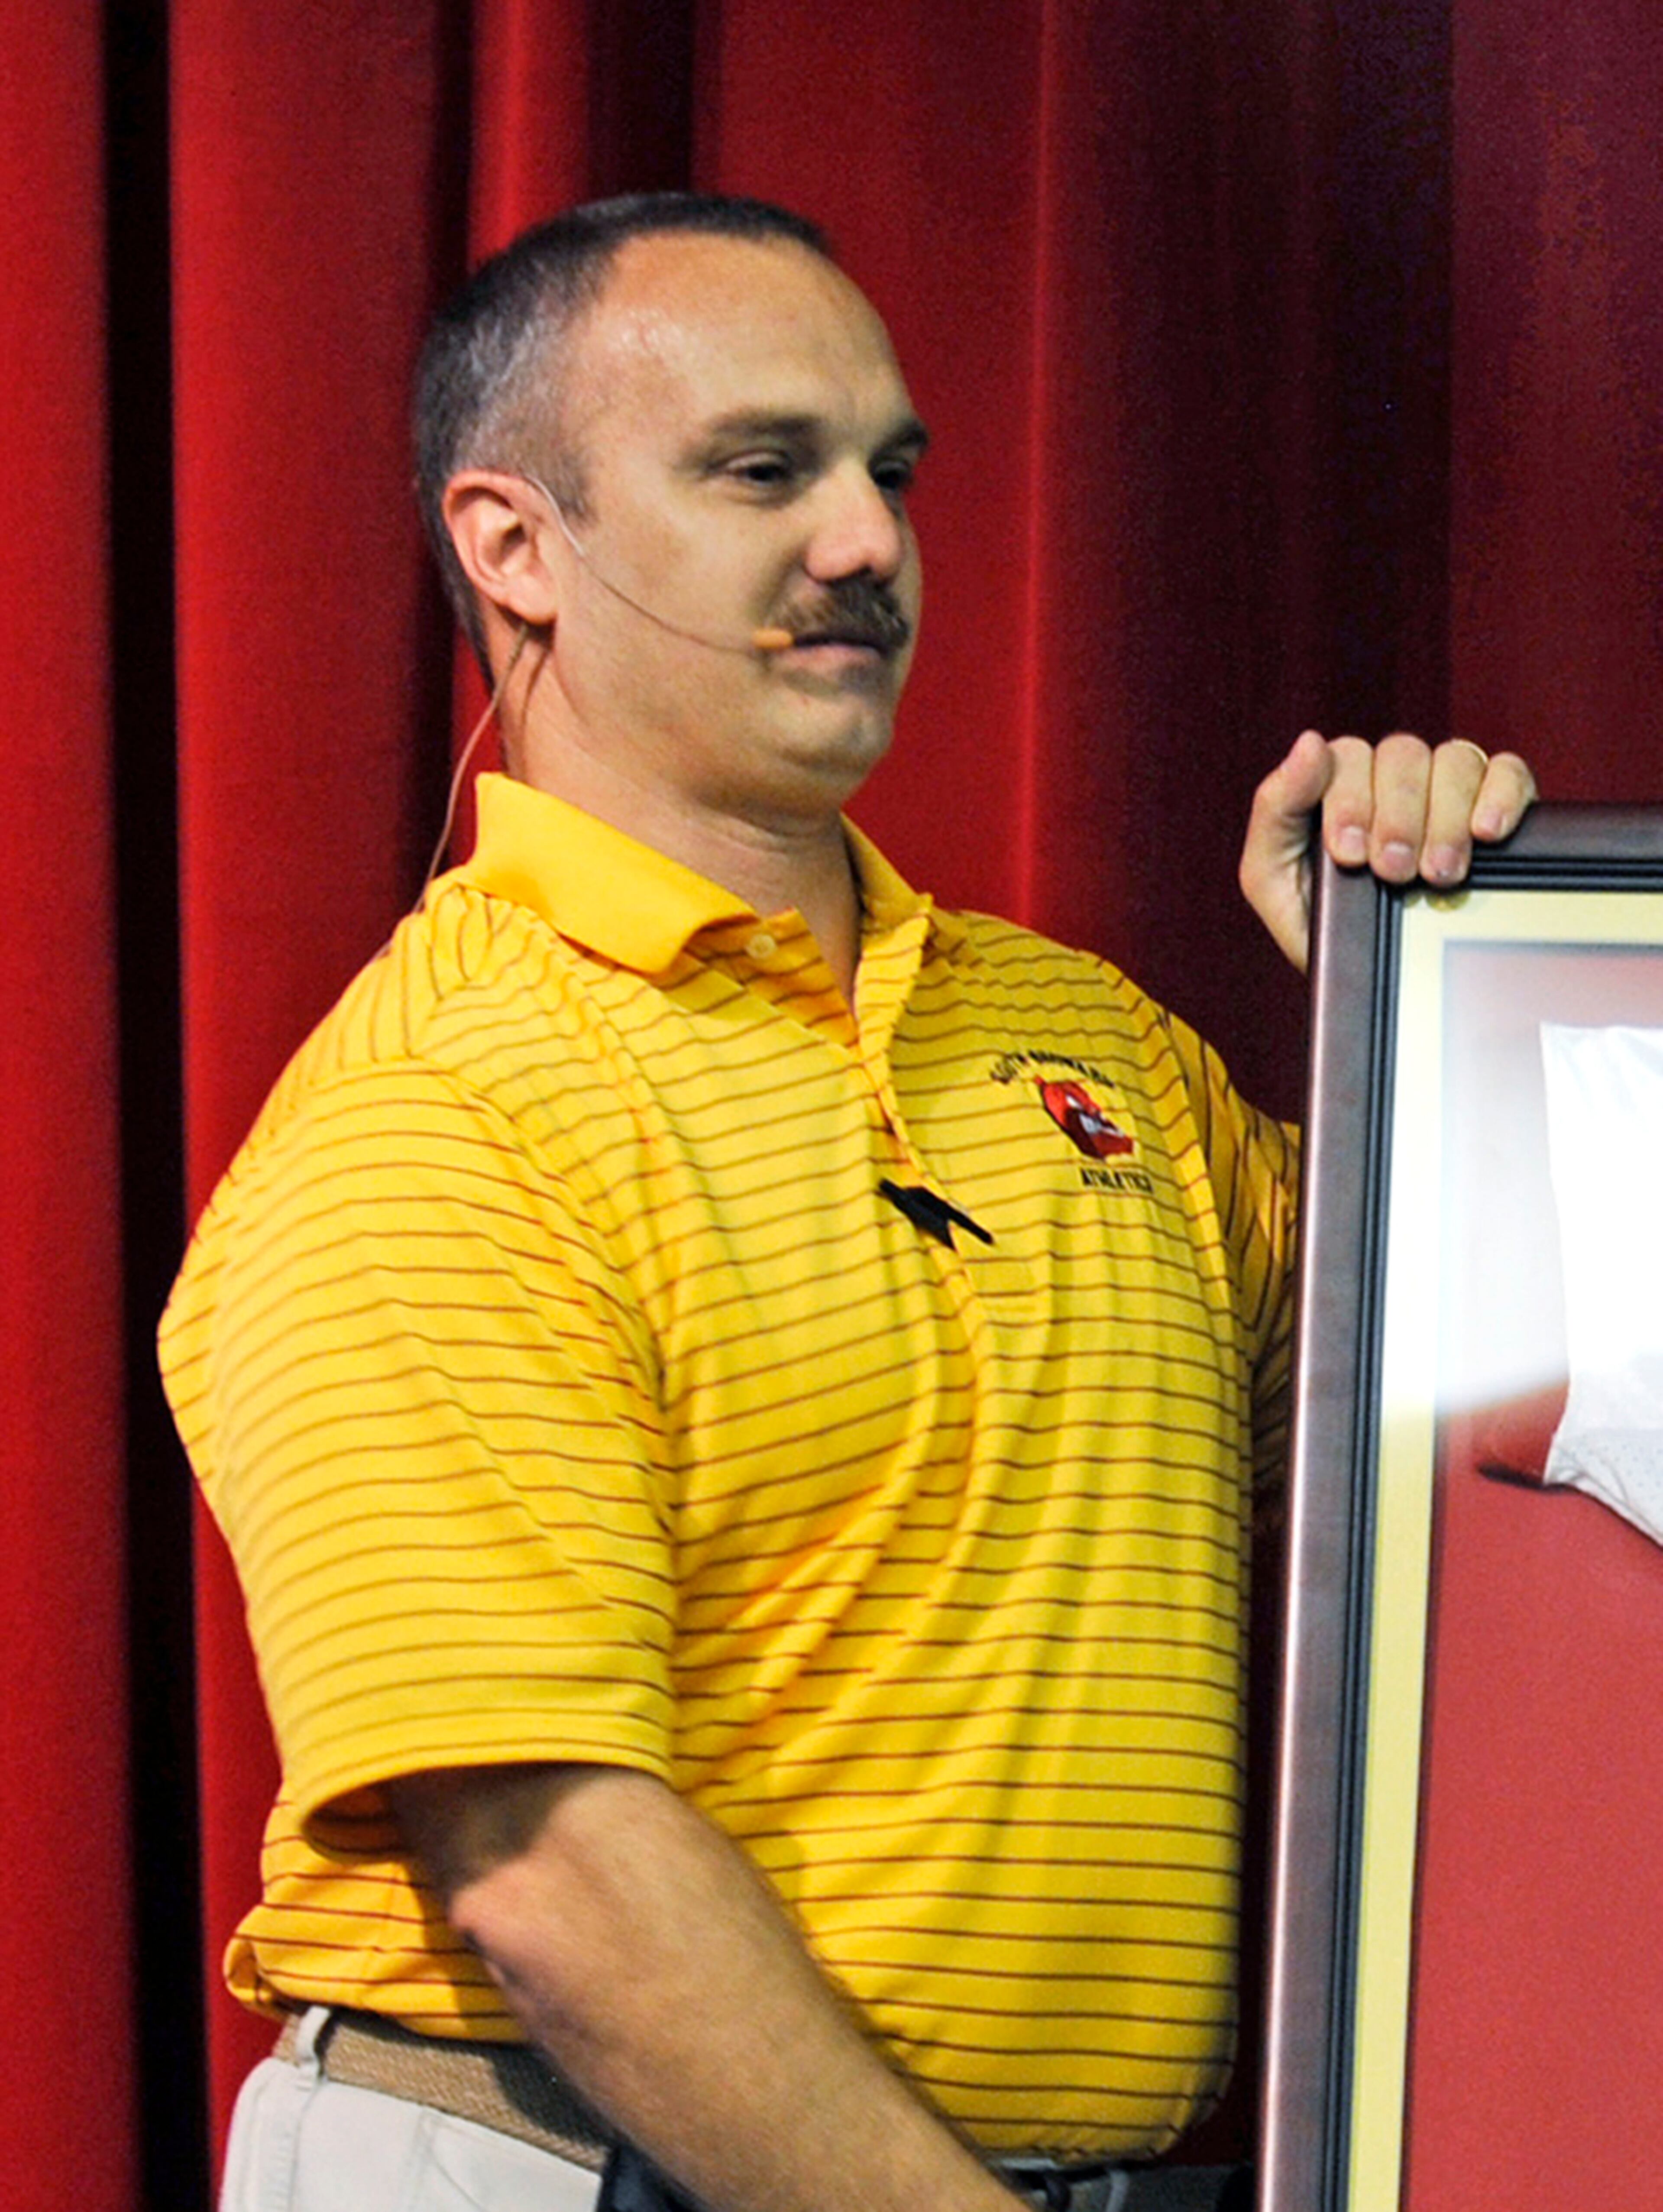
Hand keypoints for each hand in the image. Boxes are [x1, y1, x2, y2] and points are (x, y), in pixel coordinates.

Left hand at [1239, 729, 1537, 971]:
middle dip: (1398, 817)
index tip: (1350, 855)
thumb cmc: (1318, 921)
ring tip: (1438, 873)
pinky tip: (1487, 833)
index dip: (1351, 800)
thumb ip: (1276, 808)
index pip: (1348, 756)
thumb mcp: (1272, 877)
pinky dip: (1500, 795)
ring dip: (1445, 818)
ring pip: (1455, 760)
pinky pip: (1507, 771)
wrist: (1372, 976)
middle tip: (1394, 871)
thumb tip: (1309, 742)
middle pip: (1403, 754)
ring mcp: (1446, 785)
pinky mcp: (1496, 800)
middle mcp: (1392, 776)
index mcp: (1337, 784)